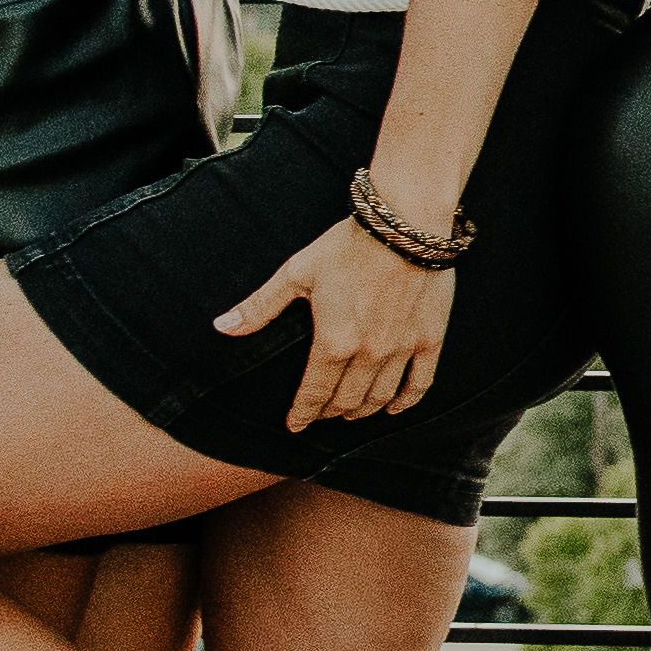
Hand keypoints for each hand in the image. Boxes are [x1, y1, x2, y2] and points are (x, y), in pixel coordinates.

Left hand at [221, 215, 458, 431]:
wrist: (404, 225)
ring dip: (363, 411)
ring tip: (352, 413)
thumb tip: (222, 326)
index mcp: (333, 343)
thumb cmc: (347, 247)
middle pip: (347, 400)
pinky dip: (406, 402)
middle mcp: (368, 354)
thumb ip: (261, 306)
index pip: (314, 394)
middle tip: (322, 413)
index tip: (295, 425)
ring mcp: (401, 349)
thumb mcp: (297, 273)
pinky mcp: (428, 338)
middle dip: (330, 412)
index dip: (303, 414)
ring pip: (380, 397)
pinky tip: (395, 408)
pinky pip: (420, 382)